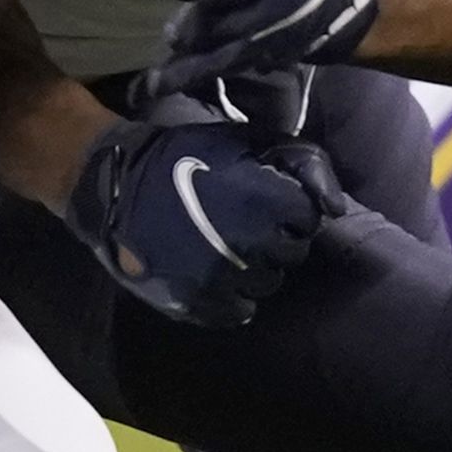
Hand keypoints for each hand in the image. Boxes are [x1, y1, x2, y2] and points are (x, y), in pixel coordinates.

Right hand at [61, 110, 336, 329]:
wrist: (116, 186)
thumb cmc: (183, 156)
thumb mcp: (243, 140)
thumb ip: (299, 162)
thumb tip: (335, 206)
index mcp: (266, 202)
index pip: (308, 218)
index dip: (290, 208)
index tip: (268, 200)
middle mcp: (252, 245)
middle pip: (291, 255)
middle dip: (277, 238)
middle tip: (248, 222)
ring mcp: (224, 279)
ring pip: (267, 284)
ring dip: (256, 267)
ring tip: (229, 247)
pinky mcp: (200, 303)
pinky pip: (239, 311)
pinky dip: (233, 295)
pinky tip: (215, 272)